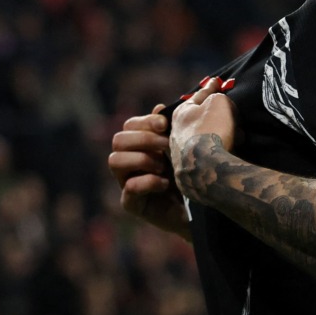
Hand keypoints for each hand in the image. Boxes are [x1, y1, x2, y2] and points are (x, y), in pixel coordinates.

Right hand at [110, 104, 190, 239]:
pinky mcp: (131, 203)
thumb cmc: (190, 174)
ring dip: (142, 159)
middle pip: (118, 140)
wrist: (201, 207)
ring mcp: (126, 183)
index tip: (165, 125)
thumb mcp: (182, 148)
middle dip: (144, 139)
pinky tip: (165, 183)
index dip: (145, 122)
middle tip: (166, 145)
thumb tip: (159, 107)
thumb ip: (170, 129)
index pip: (129, 126)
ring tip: (163, 166)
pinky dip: (148, 181)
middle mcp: (128, 162)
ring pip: (114, 160)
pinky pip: (128, 187)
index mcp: (139, 146)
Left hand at [170, 78, 238, 200]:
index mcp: (181, 113)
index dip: (211, 87)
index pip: (200, 96)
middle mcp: (177, 133)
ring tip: (236, 138)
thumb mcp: (219, 103)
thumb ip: (218, 98)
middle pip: (202, 119)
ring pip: (205, 139)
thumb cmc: (211, 130)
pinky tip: (229, 153)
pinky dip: (218, 152)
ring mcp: (181, 154)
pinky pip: (207, 156)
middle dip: (216, 116)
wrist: (206, 169)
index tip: (215, 82)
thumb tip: (219, 102)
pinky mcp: (189, 172)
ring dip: (220, 136)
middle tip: (231, 115)